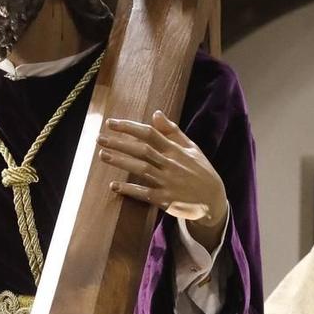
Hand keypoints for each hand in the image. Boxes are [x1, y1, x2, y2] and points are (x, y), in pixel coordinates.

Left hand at [96, 112, 228, 249]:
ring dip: (120, 162)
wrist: (213, 200)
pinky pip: (144, 194)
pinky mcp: (166, 200)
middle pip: (142, 150)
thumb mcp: (191, 148)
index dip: (129, 127)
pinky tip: (114, 186)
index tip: (111, 123)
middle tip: (99, 138)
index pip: (149, 134)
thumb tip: (156, 113)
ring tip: (102, 155)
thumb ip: (172, 131)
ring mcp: (168, 183)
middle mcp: (171, 164)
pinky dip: (129, 190)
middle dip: (119, 143)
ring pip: (141, 169)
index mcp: (176, 150)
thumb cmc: (201, 171)